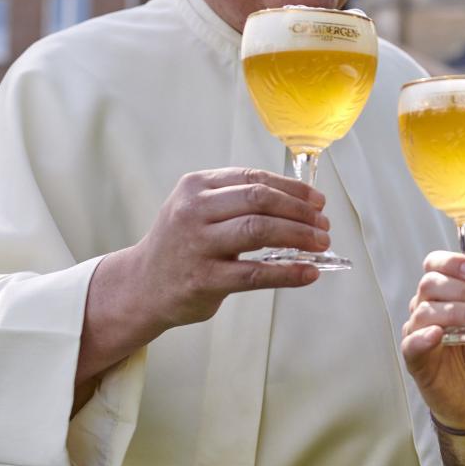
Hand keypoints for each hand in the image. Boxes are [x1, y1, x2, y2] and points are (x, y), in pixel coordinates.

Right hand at [111, 167, 328, 335]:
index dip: (292, 189)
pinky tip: (308, 273)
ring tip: (321, 243)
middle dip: (300, 210)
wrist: (141, 286)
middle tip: (323, 224)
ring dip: (299, 235)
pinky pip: (255, 273)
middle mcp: (194, 210)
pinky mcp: (204, 278)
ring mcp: (198, 244)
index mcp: (196, 186)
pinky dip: (288, 273)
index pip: (253, 178)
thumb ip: (236, 199)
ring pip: (259, 230)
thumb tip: (299, 203)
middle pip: (259, 200)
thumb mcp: (197, 209)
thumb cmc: (180, 245)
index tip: (317, 200)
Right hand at [401, 251, 464, 430]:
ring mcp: (419, 332)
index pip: (436, 266)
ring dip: (454, 312)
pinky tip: (438, 335)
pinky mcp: (415, 358)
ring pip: (424, 311)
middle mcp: (427, 308)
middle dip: (460, 289)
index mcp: (445, 294)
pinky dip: (423, 337)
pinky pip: (411, 343)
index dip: (452, 263)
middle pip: (430, 284)